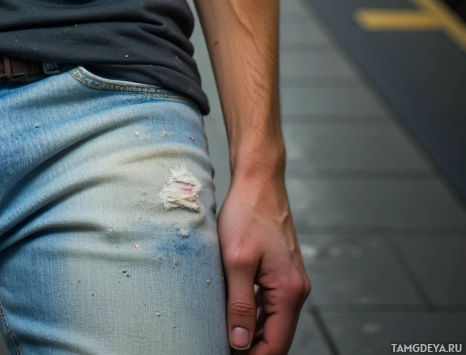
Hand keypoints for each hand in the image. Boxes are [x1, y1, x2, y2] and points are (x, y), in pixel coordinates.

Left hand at [217, 167, 309, 352]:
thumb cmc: (247, 213)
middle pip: (276, 336)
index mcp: (290, 291)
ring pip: (273, 321)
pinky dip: (254, 314)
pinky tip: (233, 313)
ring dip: (251, 332)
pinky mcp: (281, 271)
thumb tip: (240, 343)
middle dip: (251, 347)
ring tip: (223, 336)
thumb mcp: (236, 261)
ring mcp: (291, 280)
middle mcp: (296, 289)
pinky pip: (270, 304)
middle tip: (220, 347)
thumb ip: (240, 305)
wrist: (258, 179)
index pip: (276, 344)